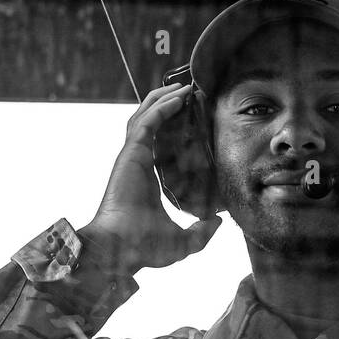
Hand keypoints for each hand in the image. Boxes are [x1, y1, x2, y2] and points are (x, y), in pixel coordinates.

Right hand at [79, 82, 220, 272]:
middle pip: (150, 123)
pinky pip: (147, 122)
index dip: (172, 127)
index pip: (159, 144)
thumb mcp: (183, 242)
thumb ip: (201, 232)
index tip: (192, 117)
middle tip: (190, 92)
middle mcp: (137, 163)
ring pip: (146, 116)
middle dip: (168, 104)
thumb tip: (218, 221)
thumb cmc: (143, 249)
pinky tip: (179, 97)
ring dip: (165, 98)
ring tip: (185, 87)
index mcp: (147, 178)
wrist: (120, 251)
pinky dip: (162, 107)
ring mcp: (132, 157)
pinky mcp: (131, 154)